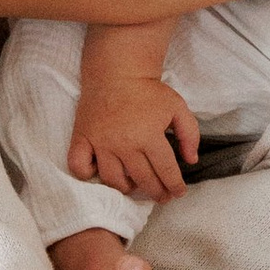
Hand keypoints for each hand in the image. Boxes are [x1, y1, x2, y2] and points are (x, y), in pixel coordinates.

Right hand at [67, 70, 202, 201]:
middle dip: (156, 193)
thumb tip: (191, 160)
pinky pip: (79, 166)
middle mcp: (124, 144)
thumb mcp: (178, 107)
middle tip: (162, 196)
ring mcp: (101, 143)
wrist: (117, 72)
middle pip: (143, 180)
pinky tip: (100, 172)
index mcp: (149, 136)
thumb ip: (190, 134)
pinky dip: (87, 174)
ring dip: (126, 188)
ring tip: (135, 186)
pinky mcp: (82, 138)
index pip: (165, 171)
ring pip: (112, 180)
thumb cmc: (148, 91)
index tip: (178, 193)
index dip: (175, 186)